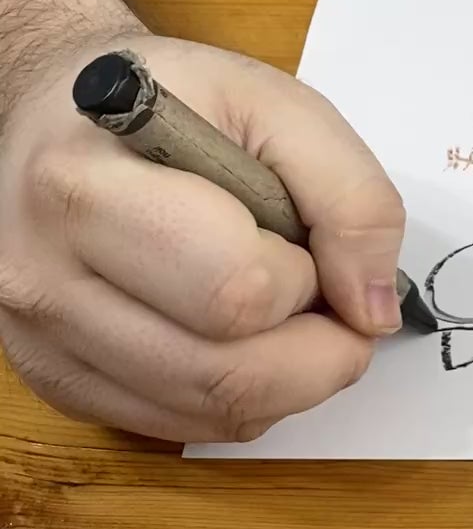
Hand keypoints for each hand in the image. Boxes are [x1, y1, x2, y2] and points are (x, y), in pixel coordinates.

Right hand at [0, 29, 404, 441]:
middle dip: (315, 348)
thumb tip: (373, 311)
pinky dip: (243, 395)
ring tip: (282, 308)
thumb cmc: (171, 102)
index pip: (235, 291)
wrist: (63, 116)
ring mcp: (43, 342)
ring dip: (288, 377)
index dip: (305, 279)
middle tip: (323, 294)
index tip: (308, 243)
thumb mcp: (276, 105)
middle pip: (226, 375)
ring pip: (213, 413)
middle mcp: (42, 278)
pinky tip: (239, 335)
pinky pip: (186, 426)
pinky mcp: (58, 383)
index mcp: (82, 189)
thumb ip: (350, 196)